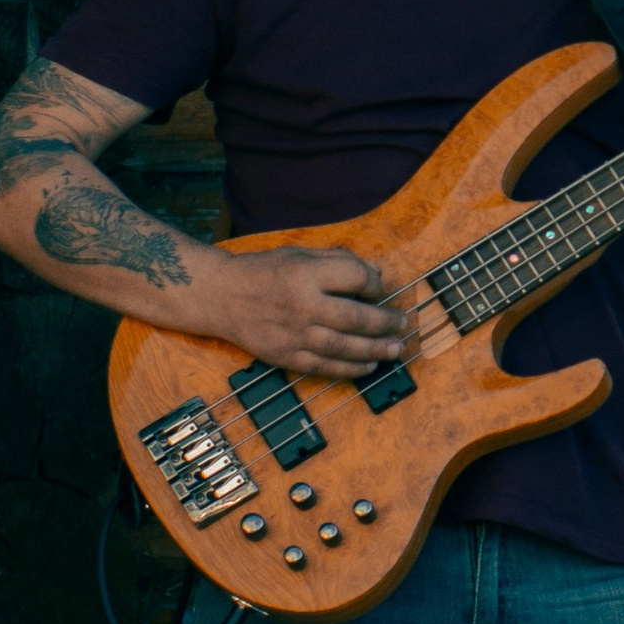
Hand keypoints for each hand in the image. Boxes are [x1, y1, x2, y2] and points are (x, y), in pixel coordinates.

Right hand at [211, 244, 397, 379]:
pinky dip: (349, 369)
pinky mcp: (286, 356)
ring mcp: (294, 335)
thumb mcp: (300, 254)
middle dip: (385, 323)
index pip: (355, 278)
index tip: (379, 289)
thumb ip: (338, 261)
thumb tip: (376, 275)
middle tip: (402, 325)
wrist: (222, 297)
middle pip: (355, 318)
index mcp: (305, 274)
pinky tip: (368, 367)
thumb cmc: (265, 272)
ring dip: (375, 350)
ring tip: (394, 349)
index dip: (374, 284)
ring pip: (344, 347)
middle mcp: (302, 306)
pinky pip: (324, 367)